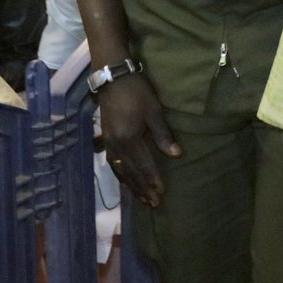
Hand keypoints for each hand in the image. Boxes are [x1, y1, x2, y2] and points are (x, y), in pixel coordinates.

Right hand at [98, 72, 178, 207]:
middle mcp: (116, 145)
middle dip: (142, 188)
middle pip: (130, 172)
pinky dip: (121, 175)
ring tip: (142, 198)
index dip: (153, 179)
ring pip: (120, 170)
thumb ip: (163, 134)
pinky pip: (112, 163)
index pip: (143, 165)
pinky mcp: (106, 138)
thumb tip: (176, 154)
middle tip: (154, 203)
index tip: (161, 193)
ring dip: (131, 186)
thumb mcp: (154, 111)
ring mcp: (109, 143)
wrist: (112, 78)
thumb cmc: (137, 92)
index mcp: (129, 138)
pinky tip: (126, 182)